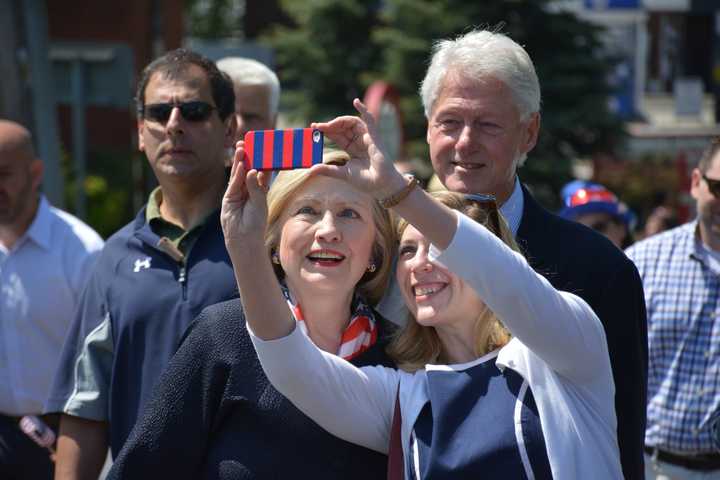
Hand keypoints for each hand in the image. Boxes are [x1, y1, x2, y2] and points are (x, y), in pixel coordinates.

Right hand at [221, 141, 270, 255]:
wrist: (244, 239)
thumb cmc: (256, 223)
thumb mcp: (260, 203)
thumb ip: (256, 186)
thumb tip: (253, 170)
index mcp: (260, 190)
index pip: (261, 172)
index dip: (262, 160)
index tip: (264, 148)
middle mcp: (248, 190)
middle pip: (248, 170)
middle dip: (248, 156)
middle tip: (248, 142)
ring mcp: (237, 193)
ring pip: (239, 174)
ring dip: (240, 161)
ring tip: (242, 147)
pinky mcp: (229, 197)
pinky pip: (233, 183)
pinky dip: (237, 173)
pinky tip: (240, 164)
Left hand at [310, 99, 406, 198]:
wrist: (381, 186)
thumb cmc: (366, 181)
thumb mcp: (343, 174)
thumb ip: (328, 170)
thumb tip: (311, 170)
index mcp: (353, 148)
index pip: (338, 135)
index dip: (326, 130)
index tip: (313, 128)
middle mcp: (359, 141)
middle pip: (343, 127)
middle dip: (330, 126)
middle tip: (317, 127)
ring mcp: (367, 137)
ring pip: (352, 122)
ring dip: (339, 121)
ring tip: (328, 125)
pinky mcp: (374, 137)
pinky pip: (370, 120)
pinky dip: (364, 110)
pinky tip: (356, 102)